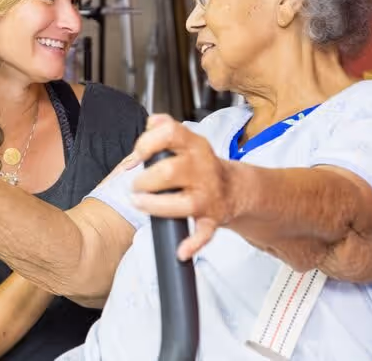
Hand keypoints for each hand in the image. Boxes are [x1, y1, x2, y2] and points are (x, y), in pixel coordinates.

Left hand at [128, 114, 242, 260]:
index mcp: (194, 145)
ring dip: (156, 206)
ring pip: (184, 203)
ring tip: (140, 204)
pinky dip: (193, 244)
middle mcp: (202, 168)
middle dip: (146, 179)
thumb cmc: (200, 165)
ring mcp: (208, 194)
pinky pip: (204, 233)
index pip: (169, 133)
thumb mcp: (186, 141)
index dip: (146, 143)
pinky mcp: (212, 218)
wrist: (236, 188)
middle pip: (170, 171)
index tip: (136, 156)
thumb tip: (151, 122)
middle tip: (136, 185)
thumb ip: (165, 129)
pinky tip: (181, 249)